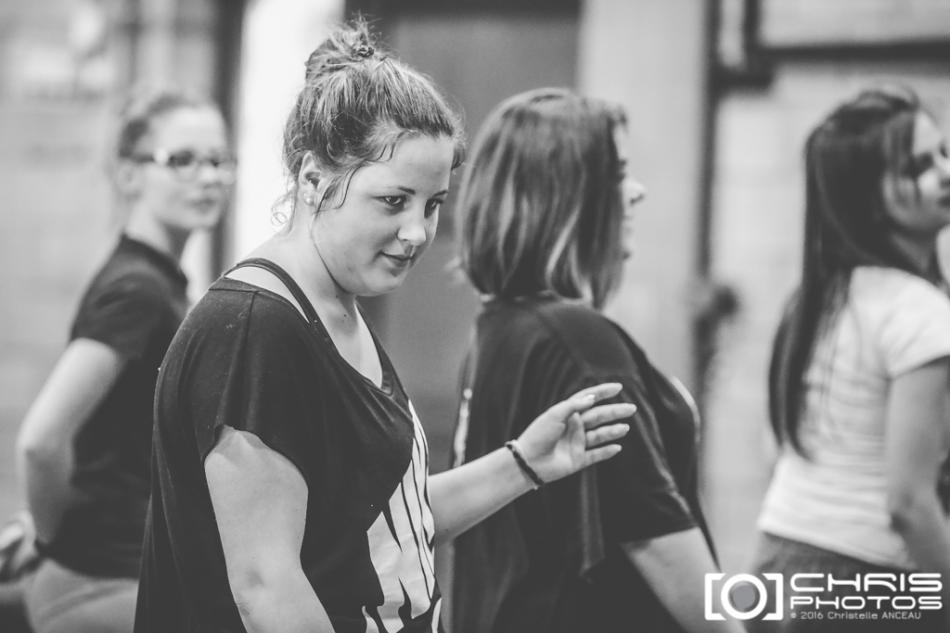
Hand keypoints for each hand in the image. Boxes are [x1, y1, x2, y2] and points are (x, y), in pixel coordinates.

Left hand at [516, 383, 633, 484]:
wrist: (528, 461)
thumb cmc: (538, 434)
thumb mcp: (555, 414)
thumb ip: (574, 405)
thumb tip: (592, 398)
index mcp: (568, 414)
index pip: (589, 399)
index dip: (603, 392)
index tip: (618, 387)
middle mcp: (574, 427)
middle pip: (599, 417)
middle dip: (615, 412)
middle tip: (632, 408)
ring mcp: (577, 444)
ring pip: (600, 435)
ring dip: (613, 431)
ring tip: (625, 427)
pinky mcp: (578, 460)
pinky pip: (596, 455)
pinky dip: (607, 451)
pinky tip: (617, 447)